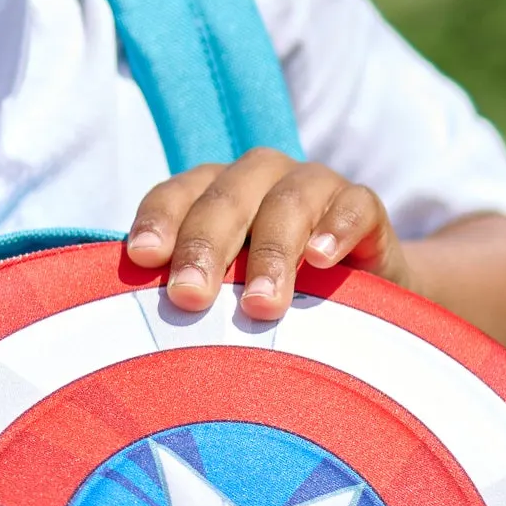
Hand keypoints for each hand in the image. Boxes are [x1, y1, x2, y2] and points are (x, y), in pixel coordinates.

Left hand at [125, 149, 405, 322]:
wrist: (361, 292)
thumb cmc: (274, 293)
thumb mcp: (227, 292)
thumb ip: (194, 293)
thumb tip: (147, 329)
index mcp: (212, 192)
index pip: (176, 195)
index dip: (159, 222)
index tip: (142, 258)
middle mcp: (257, 177)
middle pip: (225, 200)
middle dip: (204, 247)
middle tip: (189, 296)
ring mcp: (313, 185)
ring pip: (287, 203)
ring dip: (271, 254)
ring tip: (260, 305)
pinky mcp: (363, 204)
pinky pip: (353, 206)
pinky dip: (336, 229)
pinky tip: (322, 261)